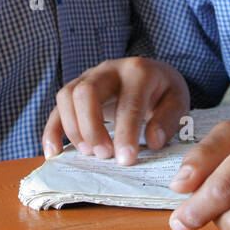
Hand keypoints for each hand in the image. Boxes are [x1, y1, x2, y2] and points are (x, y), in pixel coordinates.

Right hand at [41, 56, 189, 164]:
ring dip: (74, 129)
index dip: (126, 133)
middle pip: (86, 91)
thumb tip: (152, 141)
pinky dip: (52, 131)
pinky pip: (56, 108)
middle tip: (104, 156)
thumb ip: (168, 120)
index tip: (126, 160)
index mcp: (139, 71)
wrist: (151, 75)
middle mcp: (109, 70)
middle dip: (91, 128)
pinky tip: (53, 153)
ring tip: (89, 154)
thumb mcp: (178, 102)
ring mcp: (88, 77)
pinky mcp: (75, 90)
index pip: (128, 102)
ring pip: (66, 96)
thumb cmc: (164, 92)